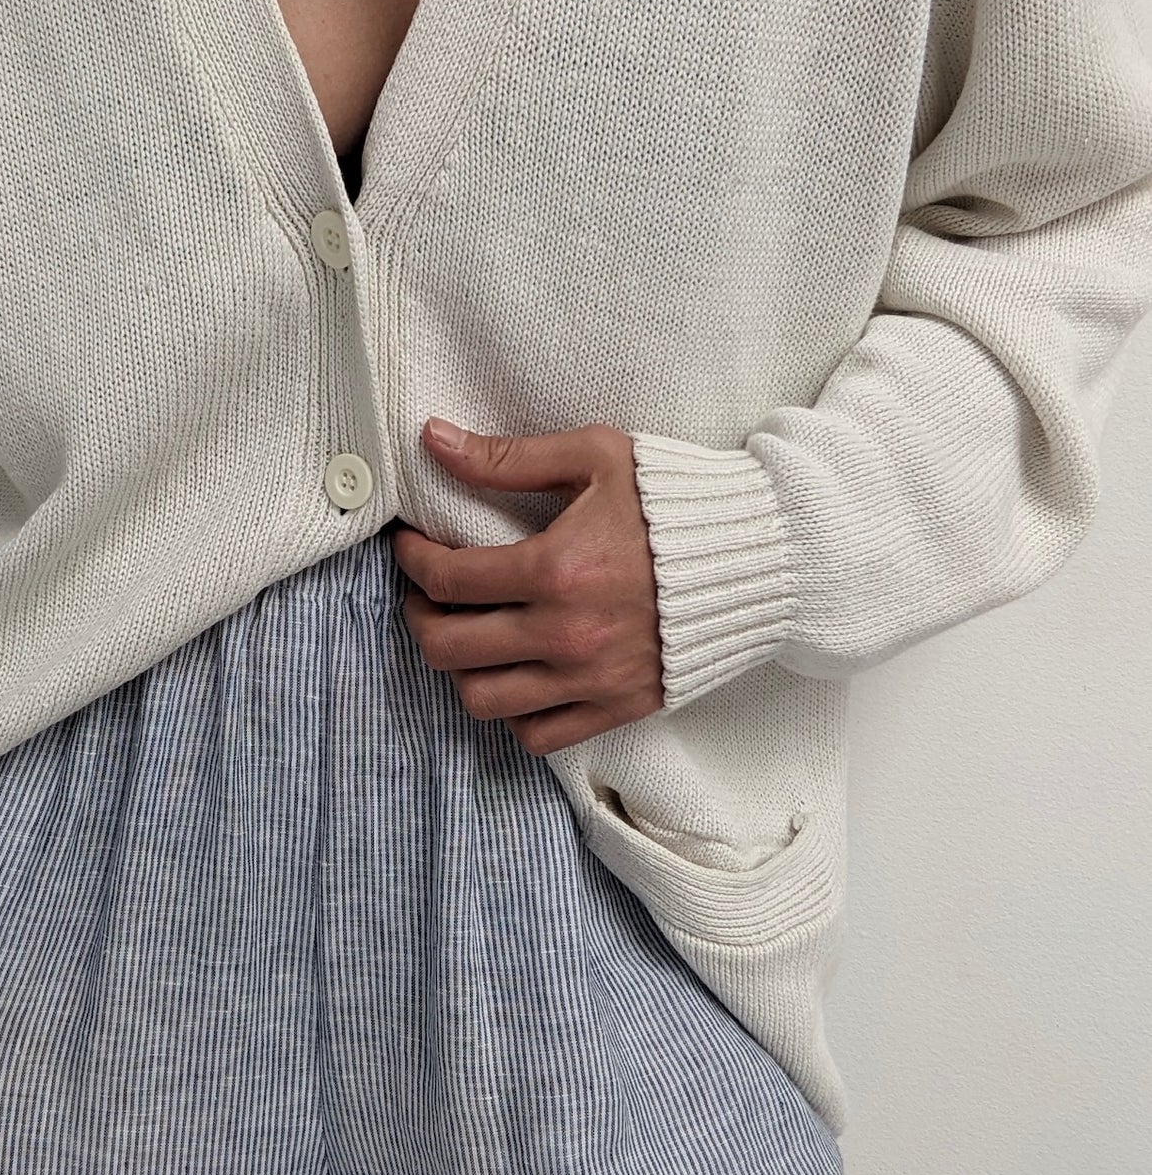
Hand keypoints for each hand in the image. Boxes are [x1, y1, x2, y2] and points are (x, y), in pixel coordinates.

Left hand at [391, 419, 664, 755]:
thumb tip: (433, 439)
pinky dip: (512, 712)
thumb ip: (508, 457)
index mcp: (556, 569)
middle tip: (427, 594)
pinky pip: (536, 735)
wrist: (764, 556)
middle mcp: (567, 634)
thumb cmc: (678, 500)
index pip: (447, 579)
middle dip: (420, 616)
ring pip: (482, 700)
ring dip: (459, 668)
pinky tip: (515, 673)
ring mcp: (592, 679)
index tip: (411, 545)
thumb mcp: (595, 457)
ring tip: (466, 634)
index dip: (412, 560)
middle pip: (448, 648)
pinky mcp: (618, 708)